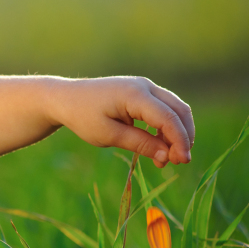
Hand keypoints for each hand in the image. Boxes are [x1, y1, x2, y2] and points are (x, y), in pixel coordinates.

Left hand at [48, 77, 193, 168]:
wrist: (65, 98)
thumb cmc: (83, 116)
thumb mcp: (108, 135)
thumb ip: (139, 144)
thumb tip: (167, 155)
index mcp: (134, 94)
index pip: (168, 117)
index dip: (179, 140)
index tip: (182, 162)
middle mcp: (144, 86)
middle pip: (178, 110)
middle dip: (183, 137)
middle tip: (177, 162)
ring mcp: (144, 87)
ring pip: (174, 109)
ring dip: (175, 134)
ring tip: (164, 160)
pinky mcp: (141, 92)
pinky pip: (163, 109)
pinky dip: (165, 128)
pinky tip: (158, 147)